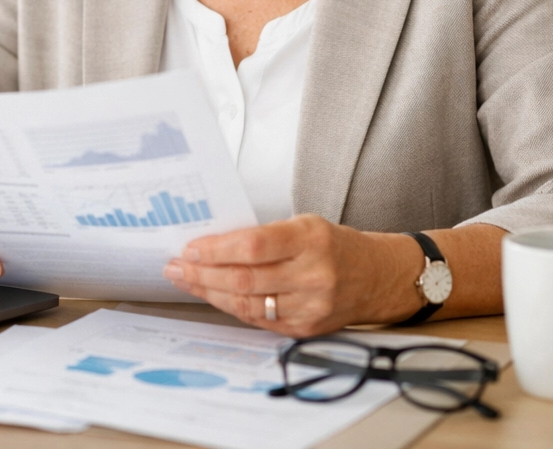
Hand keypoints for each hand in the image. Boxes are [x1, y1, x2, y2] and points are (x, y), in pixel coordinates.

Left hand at [162, 214, 422, 337]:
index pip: (254, 246)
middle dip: (202, 274)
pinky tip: (213, 296)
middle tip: (175, 267)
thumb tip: (213, 243)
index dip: (217, 249)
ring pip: (247, 304)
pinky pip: (259, 320)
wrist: (377, 276)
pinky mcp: (306, 328)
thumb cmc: (333, 244)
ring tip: (186, 281)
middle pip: (245, 279)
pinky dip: (231, 308)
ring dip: (210, 293)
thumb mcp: (303, 224)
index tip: (189, 248)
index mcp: (310, 238)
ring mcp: (311, 306)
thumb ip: (264, 235)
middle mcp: (312, 274)